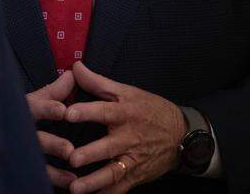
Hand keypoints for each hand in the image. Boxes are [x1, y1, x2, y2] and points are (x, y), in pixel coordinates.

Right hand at [27, 69, 77, 189]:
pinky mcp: (18, 169)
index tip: (63, 110)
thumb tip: (71, 75)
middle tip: (70, 150)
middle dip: (52, 144)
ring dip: (54, 172)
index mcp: (19, 112)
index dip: (47, 109)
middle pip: (34, 139)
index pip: (33, 108)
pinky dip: (53, 182)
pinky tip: (69, 184)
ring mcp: (16, 153)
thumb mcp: (30, 102)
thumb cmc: (11, 116)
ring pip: (35, 163)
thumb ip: (52, 92)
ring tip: (72, 177)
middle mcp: (16, 133)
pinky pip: (36, 177)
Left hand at [61, 61, 186, 193]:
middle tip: (71, 159)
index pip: (105, 111)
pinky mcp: (136, 175)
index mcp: (126, 113)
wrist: (181, 135)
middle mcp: (130, 137)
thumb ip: (98, 82)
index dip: (87, 111)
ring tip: (74, 189)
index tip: (68, 113)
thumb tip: (75, 67)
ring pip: (113, 172)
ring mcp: (133, 159)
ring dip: (94, 182)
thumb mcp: (127, 92)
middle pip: (109, 146)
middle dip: (91, 154)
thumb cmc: (150, 110)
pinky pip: (120, 188)